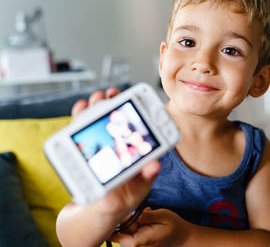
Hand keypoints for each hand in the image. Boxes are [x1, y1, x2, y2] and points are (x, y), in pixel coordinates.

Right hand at [70, 87, 160, 216]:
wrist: (101, 208)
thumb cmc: (126, 197)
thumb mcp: (140, 189)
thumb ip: (147, 176)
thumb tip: (155, 164)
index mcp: (135, 149)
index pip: (137, 126)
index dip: (137, 112)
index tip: (136, 101)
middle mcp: (118, 142)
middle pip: (116, 118)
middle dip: (114, 103)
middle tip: (112, 95)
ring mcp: (101, 143)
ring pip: (98, 119)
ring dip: (97, 105)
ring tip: (97, 98)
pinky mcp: (85, 148)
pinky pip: (81, 130)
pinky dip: (80, 116)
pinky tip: (81, 107)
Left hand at [108, 208, 190, 246]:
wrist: (182, 238)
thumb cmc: (173, 226)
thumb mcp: (162, 216)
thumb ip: (147, 216)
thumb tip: (134, 215)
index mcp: (139, 241)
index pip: (116, 236)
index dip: (116, 223)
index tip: (120, 215)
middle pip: (120, 231)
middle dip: (127, 220)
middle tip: (140, 214)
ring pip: (126, 231)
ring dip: (133, 222)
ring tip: (146, 217)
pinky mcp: (140, 245)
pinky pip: (132, 234)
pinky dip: (137, 226)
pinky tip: (146, 221)